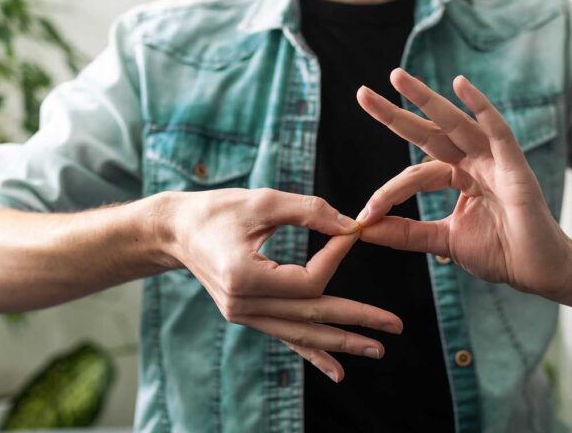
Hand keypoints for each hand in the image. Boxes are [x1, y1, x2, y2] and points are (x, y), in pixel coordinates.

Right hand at [154, 188, 403, 381]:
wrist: (177, 231)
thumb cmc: (217, 210)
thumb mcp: (263, 201)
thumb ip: (310, 211)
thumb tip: (351, 226)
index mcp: (244, 277)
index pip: (307, 281)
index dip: (335, 257)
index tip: (353, 233)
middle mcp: (243, 304)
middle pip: (310, 316)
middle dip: (356, 320)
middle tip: (394, 325)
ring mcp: (244, 315)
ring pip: (301, 333)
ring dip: (340, 342)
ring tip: (377, 348)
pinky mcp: (246, 315)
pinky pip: (285, 336)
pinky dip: (312, 352)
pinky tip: (337, 370)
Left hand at [354, 69, 571, 296]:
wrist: (538, 272)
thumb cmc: (500, 253)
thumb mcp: (441, 241)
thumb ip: (405, 233)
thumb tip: (363, 228)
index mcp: (458, 176)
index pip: (414, 175)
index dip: (388, 193)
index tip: (365, 215)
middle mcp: (474, 162)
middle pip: (428, 132)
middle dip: (395, 113)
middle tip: (362, 94)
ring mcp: (495, 161)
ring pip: (454, 123)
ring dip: (425, 99)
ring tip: (396, 77)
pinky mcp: (515, 167)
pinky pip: (496, 131)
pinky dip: (480, 106)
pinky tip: (459, 84)